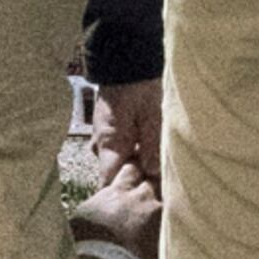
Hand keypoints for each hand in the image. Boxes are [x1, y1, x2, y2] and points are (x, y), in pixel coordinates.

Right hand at [90, 70, 161, 191]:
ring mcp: (101, 138)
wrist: (126, 62)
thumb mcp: (152, 117)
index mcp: (110, 144)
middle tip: (158, 182)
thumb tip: (152, 175)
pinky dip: (132, 154)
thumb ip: (151, 147)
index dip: (124, 193)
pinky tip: (148, 150)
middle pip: (114, 174)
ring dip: (134, 166)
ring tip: (156, 165)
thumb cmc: (139, 88)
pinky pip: (117, 150)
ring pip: (117, 162)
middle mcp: (100, 145)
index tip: (143, 196)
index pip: (108, 183)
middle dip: (133, 180)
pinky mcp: (108, 131)